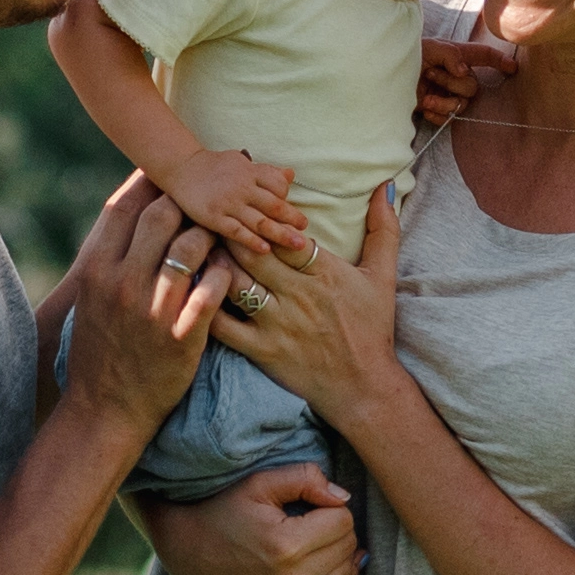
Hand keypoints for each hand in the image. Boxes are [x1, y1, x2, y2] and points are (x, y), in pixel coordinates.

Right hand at [59, 173, 233, 437]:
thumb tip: (130, 213)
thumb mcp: (91, 298)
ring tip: (222, 231)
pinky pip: (213, 287)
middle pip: (160, 215)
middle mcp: (121, 284)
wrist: (105, 409)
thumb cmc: (99, 349)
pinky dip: (225, 271)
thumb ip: (109, 257)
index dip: (147, 182)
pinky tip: (230, 267)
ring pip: (191, 245)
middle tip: (205, 196)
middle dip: (186, 200)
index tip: (167, 172)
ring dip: (211, 232)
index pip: (123, 208)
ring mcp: (152, 310)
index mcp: (95, 271)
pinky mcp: (182, 336)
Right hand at [137, 457, 359, 574]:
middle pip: (346, 548)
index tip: (309, 506)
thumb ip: (306, 479)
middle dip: (336, 531)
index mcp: (286, 545)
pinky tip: (314, 569)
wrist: (187, 552)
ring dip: (337, 558)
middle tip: (310, 523)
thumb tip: (343, 497)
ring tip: (314, 545)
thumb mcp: (259, 483)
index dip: (330, 507)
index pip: (343, 521)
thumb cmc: (224, 510)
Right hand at [168, 145, 313, 263]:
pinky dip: (252, 241)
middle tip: (306, 231)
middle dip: (292, 218)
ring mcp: (228, 204)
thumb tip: (291, 175)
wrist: (181, 167)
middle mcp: (242, 188)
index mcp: (250, 172)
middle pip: (274, 205)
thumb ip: (266, 171)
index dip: (288, 199)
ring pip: (259, 221)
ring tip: (297, 244)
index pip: (278, 186)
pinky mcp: (214, 218)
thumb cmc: (214, 165)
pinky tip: (266, 249)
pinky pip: (237, 232)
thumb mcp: (241, 162)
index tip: (295, 213)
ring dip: (280, 234)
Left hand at [211, 181, 403, 429]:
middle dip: (227, 230)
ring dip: (211, 262)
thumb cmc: (372, 329)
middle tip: (203, 213)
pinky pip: (224, 326)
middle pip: (253, 253)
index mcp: (325, 272)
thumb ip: (383, 229)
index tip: (241, 201)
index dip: (261, 216)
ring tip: (191, 244)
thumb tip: (385, 186)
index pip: (285, 235)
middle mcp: (299, 295)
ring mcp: (278, 324)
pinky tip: (189, 288)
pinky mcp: (261, 350)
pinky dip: (204, 305)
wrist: (364, 388)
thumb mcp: (383, 276)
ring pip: (234, 283)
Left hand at [412, 28, 519, 127]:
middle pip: (473, 86)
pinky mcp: (437, 109)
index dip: (499, 61)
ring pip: (462, 104)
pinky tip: (424, 108)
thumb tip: (463, 71)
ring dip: (444, 101)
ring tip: (426, 97)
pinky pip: (449, 118)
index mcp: (456, 56)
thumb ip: (449, 54)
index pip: (483, 56)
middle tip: (429, 76)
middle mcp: (455, 76)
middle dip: (452, 83)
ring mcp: (446, 93)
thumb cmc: (406, 56)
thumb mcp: (427, 48)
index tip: (512, 68)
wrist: (382, 76)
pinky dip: (437, 114)